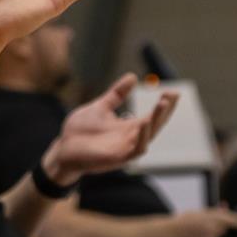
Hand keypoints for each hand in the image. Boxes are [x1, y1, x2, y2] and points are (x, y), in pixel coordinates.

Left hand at [43, 74, 179, 184]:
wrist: (63, 149)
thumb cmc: (80, 131)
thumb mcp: (100, 107)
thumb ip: (116, 95)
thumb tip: (132, 77)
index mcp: (128, 127)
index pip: (152, 116)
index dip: (164, 105)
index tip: (173, 91)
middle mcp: (131, 138)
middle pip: (155, 125)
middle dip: (165, 111)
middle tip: (171, 96)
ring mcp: (125, 149)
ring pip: (149, 136)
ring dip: (156, 121)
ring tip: (162, 103)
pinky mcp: (118, 159)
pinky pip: (136, 150)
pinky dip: (142, 137)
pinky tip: (144, 122)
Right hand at [169, 207, 236, 236]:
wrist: (172, 233)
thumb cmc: (184, 220)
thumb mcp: (200, 211)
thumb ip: (214, 211)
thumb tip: (225, 208)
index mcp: (215, 220)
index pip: (235, 221)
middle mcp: (215, 232)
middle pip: (224, 229)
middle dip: (220, 226)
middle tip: (211, 222)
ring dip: (211, 233)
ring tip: (197, 229)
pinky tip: (194, 236)